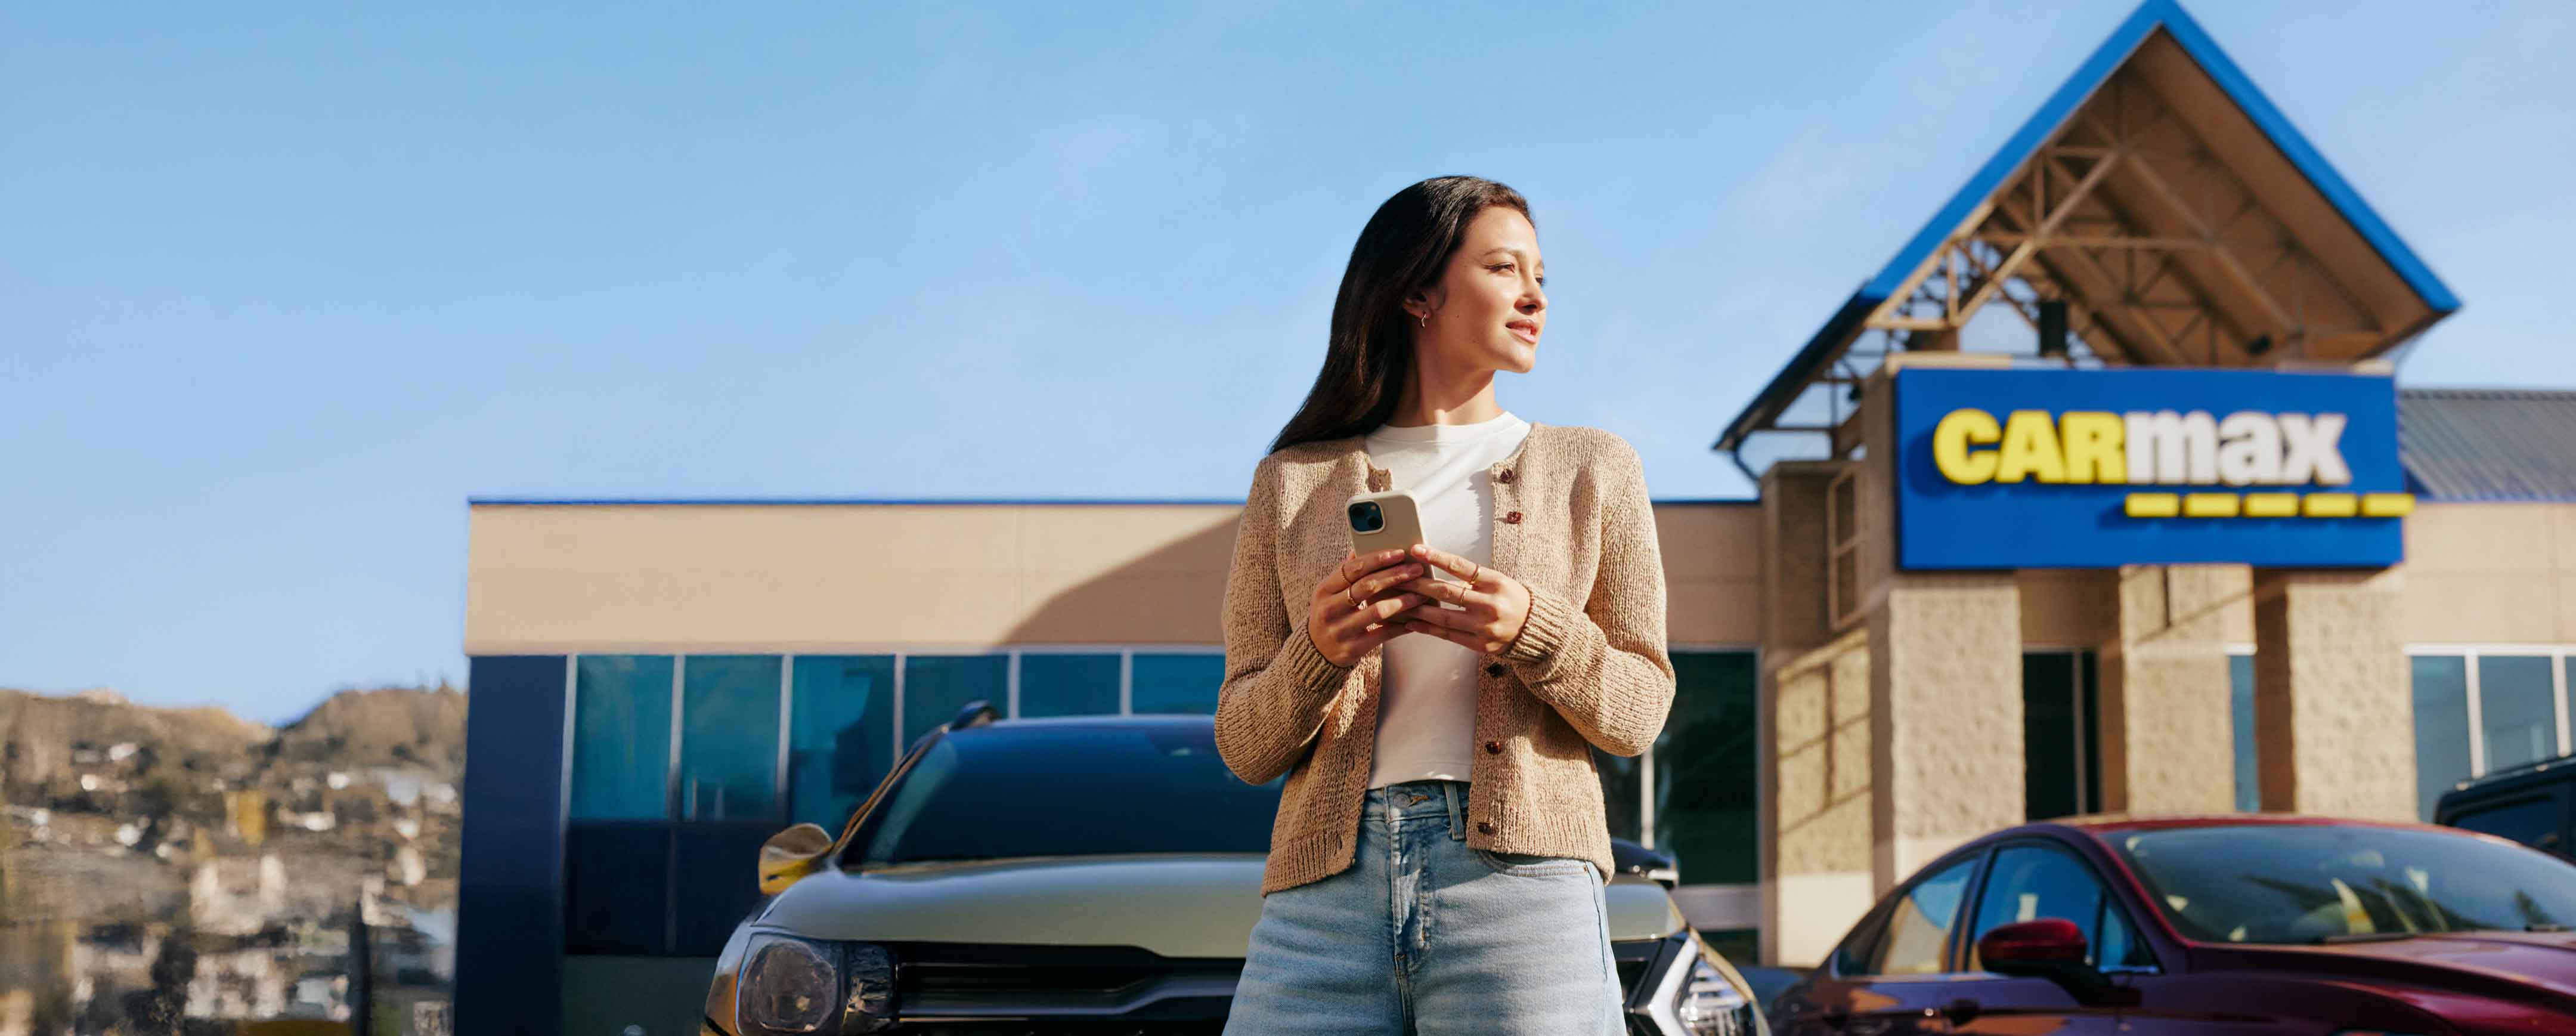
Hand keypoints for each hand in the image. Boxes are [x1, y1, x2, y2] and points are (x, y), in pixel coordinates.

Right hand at [1306, 548, 1433, 666]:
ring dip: (1403, 601)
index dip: (1378, 559)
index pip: (1353, 568)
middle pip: (1367, 586)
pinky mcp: (1353, 648)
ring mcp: (1341, 630)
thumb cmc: (1330, 614)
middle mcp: (1329, 609)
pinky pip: (1383, 634)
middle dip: (1395, 576)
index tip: (1399, 553)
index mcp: (1324, 590)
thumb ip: (1346, 572)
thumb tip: (1360, 545)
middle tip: (1416, 570)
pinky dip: (1401, 625)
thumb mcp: (1329, 593)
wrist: (1317, 652)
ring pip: (1378, 610)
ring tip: (1421, 595)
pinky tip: (1414, 619)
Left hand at [1391, 542, 1531, 654]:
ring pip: (1443, 617)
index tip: (1416, 550)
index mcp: (1495, 583)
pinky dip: (1428, 629)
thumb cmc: (1512, 600)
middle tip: (1397, 578)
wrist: (1535, 629)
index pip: (1461, 567)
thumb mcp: (1498, 582)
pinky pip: (1448, 636)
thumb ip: (1472, 578)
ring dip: (1417, 609)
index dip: (1436, 557)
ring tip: (1397, 602)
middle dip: (1418, 584)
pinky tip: (1412, 623)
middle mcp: (1490, 605)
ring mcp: (1485, 627)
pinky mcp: (1480, 645)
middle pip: (1447, 592)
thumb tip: (1436, 571)